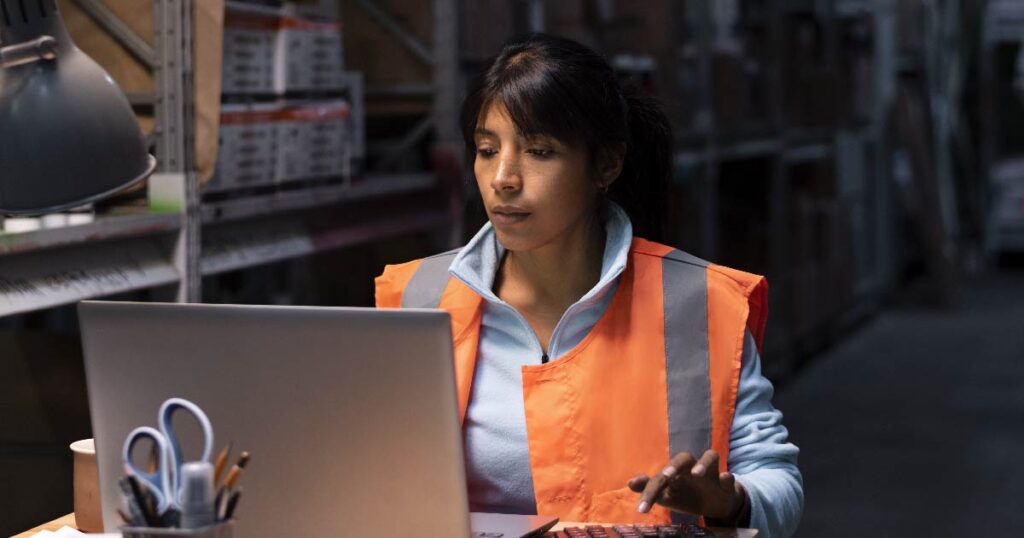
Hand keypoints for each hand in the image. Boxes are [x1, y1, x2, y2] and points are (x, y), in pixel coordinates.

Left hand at [627, 450, 749, 525]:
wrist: (716, 504)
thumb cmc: (687, 496)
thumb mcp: (668, 496)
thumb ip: (650, 488)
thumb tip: (629, 482)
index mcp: (676, 472)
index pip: (661, 477)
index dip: (650, 492)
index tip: (641, 510)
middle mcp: (692, 467)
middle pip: (684, 457)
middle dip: (675, 465)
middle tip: (667, 476)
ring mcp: (711, 473)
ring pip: (710, 456)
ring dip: (703, 463)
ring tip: (697, 474)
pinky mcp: (727, 483)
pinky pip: (729, 476)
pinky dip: (727, 477)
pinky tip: (724, 478)